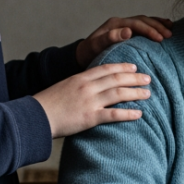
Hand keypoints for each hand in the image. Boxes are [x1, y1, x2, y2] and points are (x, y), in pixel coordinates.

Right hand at [33, 62, 151, 137]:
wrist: (35, 117)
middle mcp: (87, 87)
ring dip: (136, 93)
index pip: (106, 68)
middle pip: (117, 78)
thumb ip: (79, 85)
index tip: (134, 66)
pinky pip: (114, 114)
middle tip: (148, 78)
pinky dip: (129, 113)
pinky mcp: (90, 118)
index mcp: (80, 77)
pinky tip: (140, 114)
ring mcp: (89, 101)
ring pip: (119, 93)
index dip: (123, 66)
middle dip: (134, 77)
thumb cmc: (48, 105)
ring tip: (148, 93)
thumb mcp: (64, 88)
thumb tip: (93, 87)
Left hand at [76, 16, 173, 67]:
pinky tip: (165, 27)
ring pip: (145, 21)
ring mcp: (125, 25)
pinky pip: (144, 25)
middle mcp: (121, 22)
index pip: (136, 24)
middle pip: (143, 20)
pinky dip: (155, 25)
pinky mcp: (128, 31)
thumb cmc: (89, 53)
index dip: (149, 30)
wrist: (83, 54)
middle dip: (157, 27)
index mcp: (115, 24)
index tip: (160, 38)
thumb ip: (110, 38)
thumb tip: (128, 31)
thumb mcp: (96, 46)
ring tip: (171, 29)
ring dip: (158, 24)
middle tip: (169, 36)